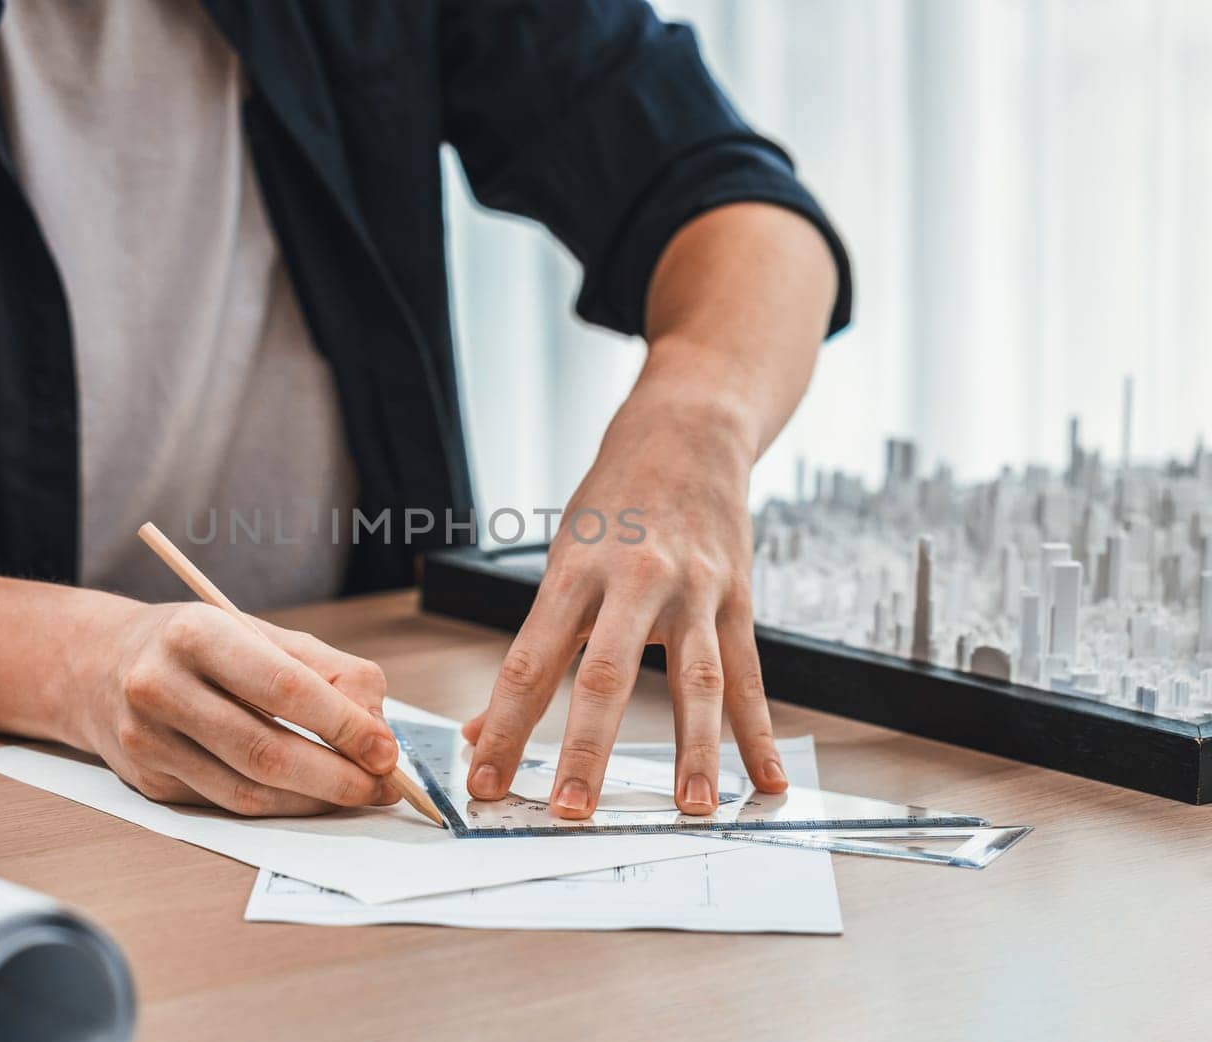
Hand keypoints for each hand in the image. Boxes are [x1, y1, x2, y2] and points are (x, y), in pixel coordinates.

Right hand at [75, 602, 402, 815]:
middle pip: (266, 750)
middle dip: (338, 776)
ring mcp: (148, 741)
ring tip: (358, 793)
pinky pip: (228, 804)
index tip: (386, 750)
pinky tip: (310, 796)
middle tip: (384, 785)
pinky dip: (280, 805)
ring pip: (247, 790)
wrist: (98, 664)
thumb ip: (327, 670)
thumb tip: (377, 726)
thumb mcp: (258, 631)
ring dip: (314, 799)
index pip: (284, 688)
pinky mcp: (147, 782)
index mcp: (195, 633)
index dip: (343, 725)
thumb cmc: (195, 645)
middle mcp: (161, 687)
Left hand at [463, 381, 788, 817]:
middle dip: (588, 750)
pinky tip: (766, 781)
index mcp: (575, 571)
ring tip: (689, 809)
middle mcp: (635, 580)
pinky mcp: (739, 598)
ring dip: (694, 751)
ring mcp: (695, 590)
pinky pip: (748, 675)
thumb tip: (485, 727)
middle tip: (572, 811)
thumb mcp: (562, 558)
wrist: (690, 429)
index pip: (531, 661)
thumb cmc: (615, 500)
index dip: (506, 727)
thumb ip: (535, 647)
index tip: (484, 781)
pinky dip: (758, 734)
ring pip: (695, 680)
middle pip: (607, 675)